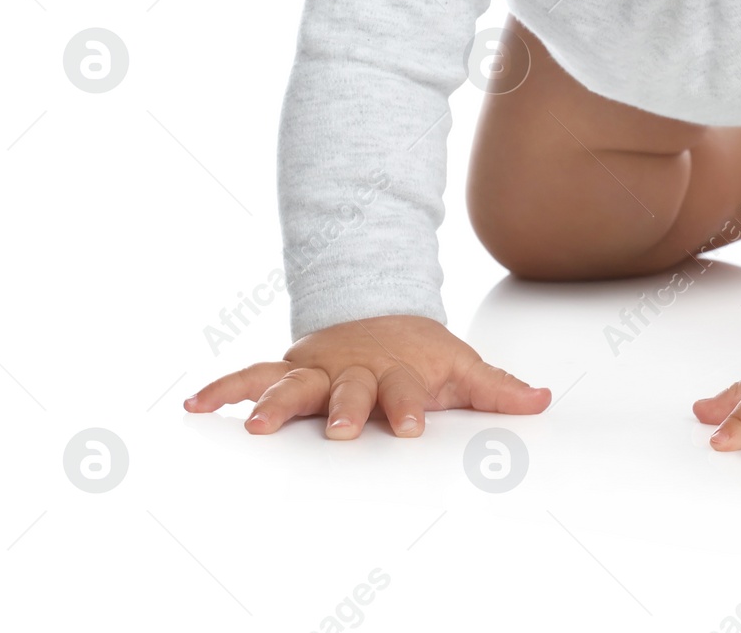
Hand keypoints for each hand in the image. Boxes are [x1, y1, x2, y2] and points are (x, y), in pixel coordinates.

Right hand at [183, 314, 549, 437]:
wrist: (382, 313)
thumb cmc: (422, 354)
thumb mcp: (462, 367)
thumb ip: (498, 389)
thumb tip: (544, 402)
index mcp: (398, 373)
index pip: (407, 391)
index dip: (410, 407)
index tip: (412, 427)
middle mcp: (355, 370)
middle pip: (348, 388)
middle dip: (343, 407)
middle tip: (338, 428)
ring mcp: (319, 369)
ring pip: (293, 382)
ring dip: (273, 401)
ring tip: (253, 424)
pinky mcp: (290, 369)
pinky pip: (252, 376)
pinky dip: (225, 387)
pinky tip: (196, 402)